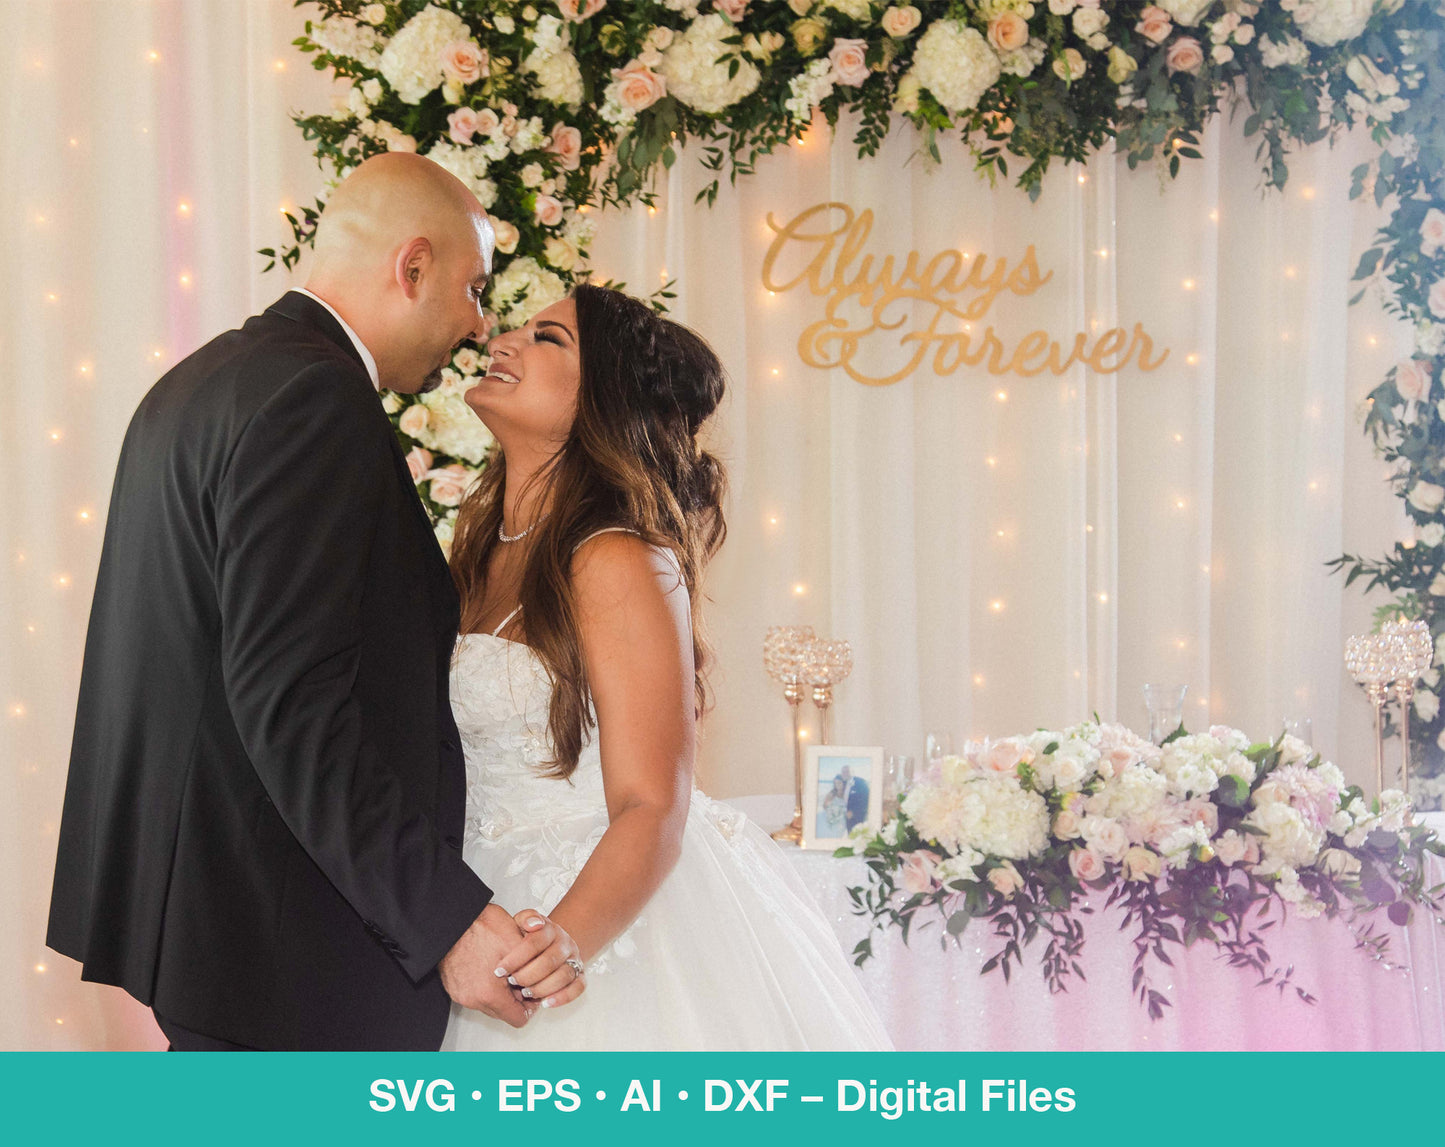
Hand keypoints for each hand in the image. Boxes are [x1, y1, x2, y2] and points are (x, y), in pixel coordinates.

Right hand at [438, 903, 535, 1026]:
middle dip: (515, 998)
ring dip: (500, 993)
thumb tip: (543, 980)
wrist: (453, 918)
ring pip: (490, 1005)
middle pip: (504, 1013)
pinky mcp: (453, 988)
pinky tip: (490, 967)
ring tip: (505, 970)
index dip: (531, 1005)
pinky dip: (485, 987)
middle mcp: (473, 1000)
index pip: (519, 1019)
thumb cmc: (482, 926)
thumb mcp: (517, 943)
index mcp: (490, 994)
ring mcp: (461, 995)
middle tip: (520, 977)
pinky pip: (475, 995)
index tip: (533, 989)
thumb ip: (534, 966)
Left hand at [496, 910, 585, 1011]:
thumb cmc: (530, 937)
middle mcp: (565, 943)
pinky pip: (578, 987)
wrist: (551, 943)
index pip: (535, 942)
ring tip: (525, 993)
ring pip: (564, 975)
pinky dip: (563, 997)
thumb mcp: (522, 923)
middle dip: (527, 975)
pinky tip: (546, 1003)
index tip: (500, 971)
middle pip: (549, 961)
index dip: (516, 958)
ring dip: (542, 987)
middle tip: (512, 982)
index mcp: (550, 929)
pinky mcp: (580, 975)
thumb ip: (525, 919)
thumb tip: (533, 924)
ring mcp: (574, 959)